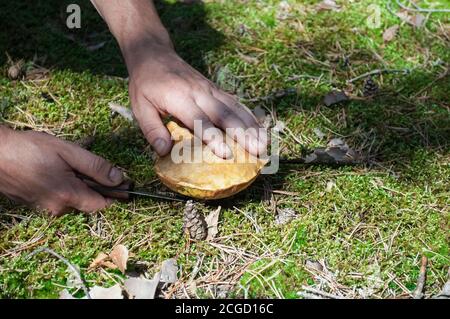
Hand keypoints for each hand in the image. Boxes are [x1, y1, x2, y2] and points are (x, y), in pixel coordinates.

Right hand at [0, 128, 123, 215]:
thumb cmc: (29, 149)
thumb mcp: (68, 152)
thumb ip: (96, 167)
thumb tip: (119, 179)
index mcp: (69, 196)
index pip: (102, 205)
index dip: (116, 196)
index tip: (126, 186)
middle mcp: (57, 208)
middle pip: (88, 202)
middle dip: (96, 186)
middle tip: (96, 166)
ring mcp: (44, 208)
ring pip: (73, 198)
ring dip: (79, 183)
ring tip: (70, 162)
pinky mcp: (35, 204)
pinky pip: (59, 196)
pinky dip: (65, 184)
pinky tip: (56, 168)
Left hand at [124, 40, 266, 157]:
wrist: (154, 54)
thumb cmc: (145, 84)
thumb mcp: (139, 107)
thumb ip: (152, 130)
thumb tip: (165, 152)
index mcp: (179, 98)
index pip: (200, 120)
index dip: (214, 137)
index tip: (226, 154)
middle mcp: (199, 93)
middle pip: (225, 114)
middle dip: (243, 134)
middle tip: (257, 152)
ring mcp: (210, 89)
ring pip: (235, 108)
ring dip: (252, 126)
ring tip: (265, 144)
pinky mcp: (215, 89)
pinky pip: (236, 103)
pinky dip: (249, 117)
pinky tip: (260, 130)